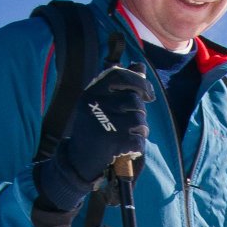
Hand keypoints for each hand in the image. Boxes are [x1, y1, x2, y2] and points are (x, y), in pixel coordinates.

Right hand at [36, 66, 150, 212]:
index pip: (120, 74)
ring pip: (140, 121)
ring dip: (140, 131)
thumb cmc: (94, 128)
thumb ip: (120, 85)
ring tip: (126, 137)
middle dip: (139, 114)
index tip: (149, 94)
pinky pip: (139, 140)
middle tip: (131, 125)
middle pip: (135, 101)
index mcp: (92, 92)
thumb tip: (139, 66)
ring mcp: (106, 122)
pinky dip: (137, 147)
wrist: (77, 161)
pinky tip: (127, 150)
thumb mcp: (101, 103)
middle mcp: (97, 104)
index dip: (139, 81)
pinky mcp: (114, 142)